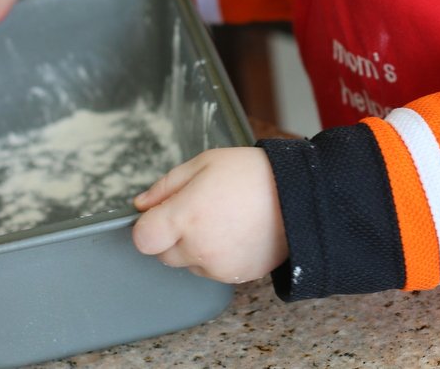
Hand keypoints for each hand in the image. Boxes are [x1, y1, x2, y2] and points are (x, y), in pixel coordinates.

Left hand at [132, 147, 287, 283]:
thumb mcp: (205, 163)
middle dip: (174, 234)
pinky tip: (236, 233)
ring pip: (188, 264)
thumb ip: (167, 185)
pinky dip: (218, 257)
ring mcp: (218, 266)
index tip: (162, 214)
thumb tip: (141, 204)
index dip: (149, 225)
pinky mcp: (236, 276)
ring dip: (196, 248)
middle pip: (163, 253)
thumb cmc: (252, 173)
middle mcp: (198, 247)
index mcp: (186, 215)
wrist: (297, 194)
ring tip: (223, 219)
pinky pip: (213, 271)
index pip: (143, 238)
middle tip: (200, 210)